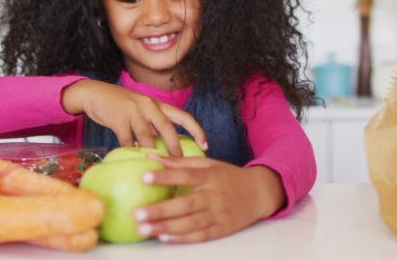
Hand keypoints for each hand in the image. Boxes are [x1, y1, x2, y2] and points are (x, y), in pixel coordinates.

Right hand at [61, 79, 206, 156]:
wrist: (94, 93)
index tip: (206, 145)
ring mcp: (133, 111)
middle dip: (176, 146)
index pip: (183, 116)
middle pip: (167, 126)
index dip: (197, 130)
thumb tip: (165, 148)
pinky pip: (126, 140)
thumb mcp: (140, 111)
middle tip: (182, 163)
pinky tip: (134, 163)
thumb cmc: (120, 106)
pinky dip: (130, 152)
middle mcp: (148, 105)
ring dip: (153, 153)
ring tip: (159, 168)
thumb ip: (152, 126)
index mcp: (157, 104)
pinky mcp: (118, 118)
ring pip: (147, 136)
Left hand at [133, 154, 284, 242]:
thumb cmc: (228, 177)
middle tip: (137, 213)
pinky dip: (182, 238)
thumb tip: (151, 157)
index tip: (143, 176)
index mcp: (210, 176)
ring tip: (143, 228)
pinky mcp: (222, 229)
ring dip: (166, 227)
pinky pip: (200, 235)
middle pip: (185, 204)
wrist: (259, 193)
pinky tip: (164, 237)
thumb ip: (180, 162)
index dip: (165, 176)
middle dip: (160, 210)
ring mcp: (219, 214)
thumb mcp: (209, 165)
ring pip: (190, 223)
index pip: (185, 175)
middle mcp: (215, 196)